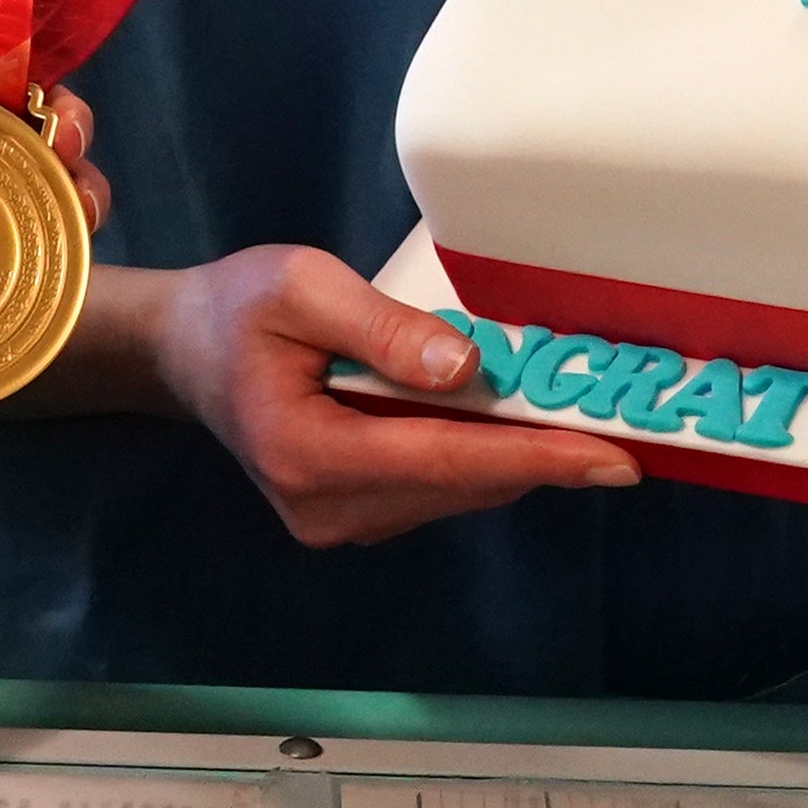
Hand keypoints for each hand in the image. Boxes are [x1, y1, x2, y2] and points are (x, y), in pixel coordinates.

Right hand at [145, 246, 635, 548]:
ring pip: (456, 492)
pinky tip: (515, 425)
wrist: (183, 351)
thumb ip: (383, 328)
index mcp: (309, 454)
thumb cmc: (237, 307)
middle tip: (625, 424)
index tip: (612, 458)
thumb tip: (468, 369)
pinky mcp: (353, 515)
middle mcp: (328, 509)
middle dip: (542, 456)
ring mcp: (340, 521)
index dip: (534, 459)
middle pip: (461, 485)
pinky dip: (481, 459)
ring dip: (516, 459)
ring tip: (581, 420)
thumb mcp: (301, 286)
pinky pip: (437, 489)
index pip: (444, 461)